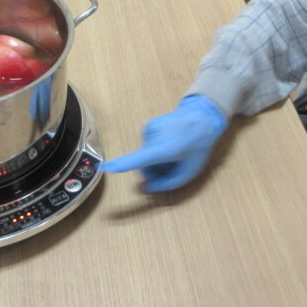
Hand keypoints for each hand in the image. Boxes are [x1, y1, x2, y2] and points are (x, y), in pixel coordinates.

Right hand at [100, 95, 226, 191]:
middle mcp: (154, 137)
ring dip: (154, 161)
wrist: (201, 117)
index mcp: (166, 149)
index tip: (105, 167)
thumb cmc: (198, 146)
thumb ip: (169, 184)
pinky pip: (146, 146)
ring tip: (172, 157)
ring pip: (144, 155)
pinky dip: (154, 151)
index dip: (122, 165)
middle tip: (168, 172)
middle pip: (143, 164)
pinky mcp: (148, 125)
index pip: (140, 159)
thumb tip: (149, 188)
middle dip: (152, 172)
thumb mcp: (190, 171)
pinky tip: (168, 147)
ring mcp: (149, 129)